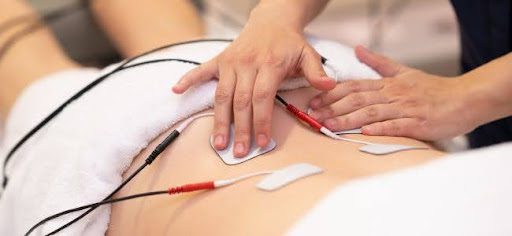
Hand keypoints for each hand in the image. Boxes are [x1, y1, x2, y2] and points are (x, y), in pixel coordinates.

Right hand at [172, 6, 334, 156]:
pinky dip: (188, 80)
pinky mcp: (219, 59)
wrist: (272, 20)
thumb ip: (316, 72)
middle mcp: (247, 63)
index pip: (262, 98)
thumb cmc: (289, 42)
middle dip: (240, 129)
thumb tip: (328, 87)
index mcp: (269, 64)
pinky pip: (201, 70)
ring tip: (218, 142)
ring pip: (221, 94)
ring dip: (219, 120)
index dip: (261, 121)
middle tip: (239, 152)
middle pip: (240, 101)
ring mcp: (230, 62)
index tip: (261, 142)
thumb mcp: (308, 54)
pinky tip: (177, 91)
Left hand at [308, 46, 478, 140]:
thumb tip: (359, 50)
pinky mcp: (418, 123)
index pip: (354, 86)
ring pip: (371, 112)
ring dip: (348, 120)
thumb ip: (379, 63)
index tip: (314, 100)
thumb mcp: (404, 72)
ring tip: (329, 126)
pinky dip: (379, 128)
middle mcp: (393, 94)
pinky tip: (363, 133)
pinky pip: (395, 126)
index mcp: (388, 84)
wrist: (465, 98)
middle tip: (314, 115)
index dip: (332, 93)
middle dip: (333, 107)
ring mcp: (405, 108)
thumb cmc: (434, 89)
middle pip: (358, 99)